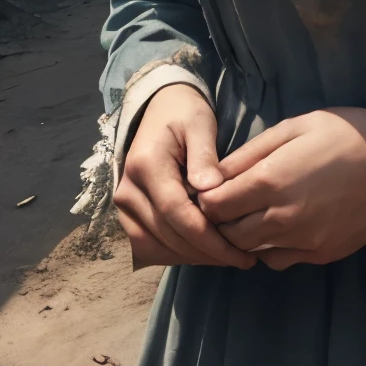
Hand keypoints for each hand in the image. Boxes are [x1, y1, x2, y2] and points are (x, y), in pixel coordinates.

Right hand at [113, 83, 256, 270]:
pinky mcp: (128, 214)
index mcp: (146, 166)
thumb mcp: (200, 125)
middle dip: (205, 252)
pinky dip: (175, 253)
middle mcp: (128, 190)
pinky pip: (148, 245)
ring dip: (190, 257)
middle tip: (242, 258)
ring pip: (155, 247)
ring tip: (225, 257)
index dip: (207, 238)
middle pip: (167, 235)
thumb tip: (211, 189)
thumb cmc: (184, 113)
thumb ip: (204, 156)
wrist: (159, 107)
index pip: (176, 212)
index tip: (239, 252)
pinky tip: (203, 251)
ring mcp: (123, 205)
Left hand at [196, 108, 365, 269]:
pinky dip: (271, 248)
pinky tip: (282, 225)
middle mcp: (281, 217)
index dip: (206, 196)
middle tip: (230, 201)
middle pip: (227, 233)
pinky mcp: (321, 254)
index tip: (214, 185)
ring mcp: (302, 240)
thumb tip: (215, 172)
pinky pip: (279, 259)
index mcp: (270, 180)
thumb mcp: (297, 126)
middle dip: (220, 219)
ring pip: (251, 251)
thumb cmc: (348, 134)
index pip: (212, 205)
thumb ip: (252, 151)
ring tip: (255, 212)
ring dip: (244, 236)